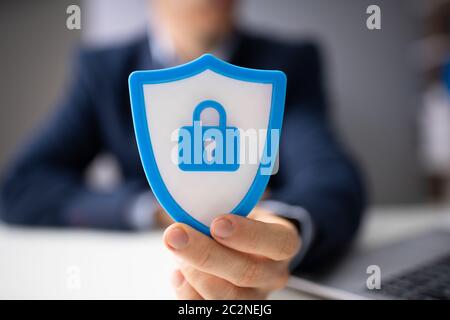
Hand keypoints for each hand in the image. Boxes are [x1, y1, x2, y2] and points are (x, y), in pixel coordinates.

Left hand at [163, 207, 300, 298]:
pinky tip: (177, 272)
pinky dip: (187, 291)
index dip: (249, 235)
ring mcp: (254, 296)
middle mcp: (274, 274)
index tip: (217, 223)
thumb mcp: (243, 207)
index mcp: (284, 243)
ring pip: (226, 296)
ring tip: (176, 250)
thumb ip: (226, 207)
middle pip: (246, 273)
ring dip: (194, 273)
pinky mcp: (231, 308)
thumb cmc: (240, 221)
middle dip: (206, 254)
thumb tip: (189, 204)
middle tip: (177, 236)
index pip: (278, 243)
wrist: (242, 244)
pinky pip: (206, 307)